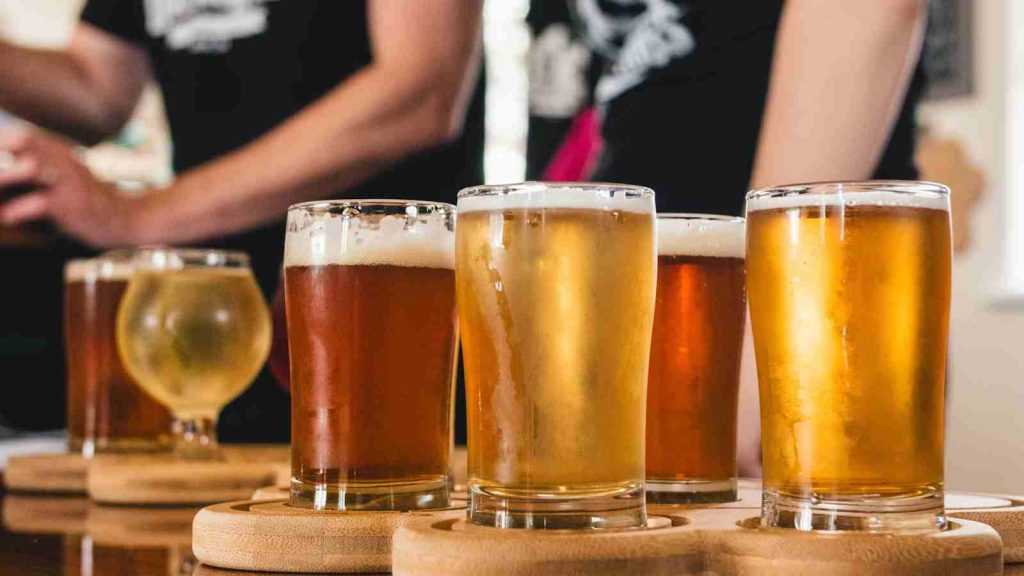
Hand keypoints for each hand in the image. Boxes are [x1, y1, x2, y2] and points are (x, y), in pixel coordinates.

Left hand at [0, 127, 137, 247]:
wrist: (128, 219)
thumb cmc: (89, 200)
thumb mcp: (67, 176)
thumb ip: (40, 167)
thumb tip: (6, 173)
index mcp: (61, 152)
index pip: (22, 135)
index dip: (1, 141)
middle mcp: (65, 161)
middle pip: (24, 142)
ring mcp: (71, 182)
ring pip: (31, 167)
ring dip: (4, 177)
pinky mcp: (74, 204)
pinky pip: (42, 202)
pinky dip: (18, 210)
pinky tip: (8, 217)